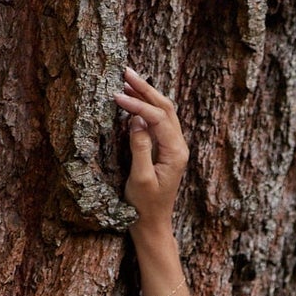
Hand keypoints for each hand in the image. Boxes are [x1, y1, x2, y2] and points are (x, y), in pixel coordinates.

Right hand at [113, 66, 188, 235]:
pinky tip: (132, 98)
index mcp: (176, 153)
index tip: (116, 96)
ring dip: (146, 94)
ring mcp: (173, 148)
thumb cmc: (145, 205)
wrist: (152, 224)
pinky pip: (158, 122)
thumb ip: (140, 147)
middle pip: (165, 108)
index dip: (137, 104)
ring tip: (126, 79)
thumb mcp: (139, 178)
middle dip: (145, 89)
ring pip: (163, 112)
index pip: (158, 118)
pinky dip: (145, 107)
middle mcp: (179, 147)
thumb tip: (136, 120)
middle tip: (124, 71)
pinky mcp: (165, 150)